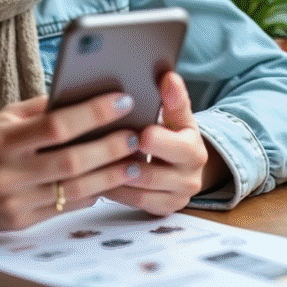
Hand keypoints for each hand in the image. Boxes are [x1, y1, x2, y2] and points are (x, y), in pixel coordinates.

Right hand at [0, 92, 142, 230]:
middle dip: (110, 147)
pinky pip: (64, 208)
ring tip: (133, 162)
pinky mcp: (20, 222)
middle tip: (136, 134)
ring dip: (109, 176)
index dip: (93, 112)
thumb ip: (41, 108)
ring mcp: (15, 201)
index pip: (56, 124)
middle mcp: (9, 172)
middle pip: (71, 161)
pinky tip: (108, 182)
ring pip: (73, 189)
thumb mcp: (3, 118)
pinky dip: (89, 194)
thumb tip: (84, 93)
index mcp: (4, 140)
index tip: (121, 100)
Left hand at [102, 71, 227, 215]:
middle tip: (101, 150)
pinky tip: (95, 178)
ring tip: (90, 163)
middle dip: (126, 162)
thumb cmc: (174, 133)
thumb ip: (173, 98)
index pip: (178, 148)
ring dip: (114, 178)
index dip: (157, 142)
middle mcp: (190, 178)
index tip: (139, 132)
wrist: (185, 164)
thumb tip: (168, 76)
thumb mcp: (178, 116)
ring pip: (140, 192)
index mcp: (195, 150)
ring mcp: (177, 198)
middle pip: (153, 175)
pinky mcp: (163, 210)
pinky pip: (134, 203)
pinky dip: (114, 191)